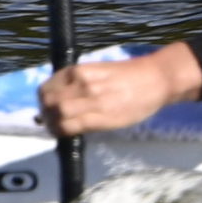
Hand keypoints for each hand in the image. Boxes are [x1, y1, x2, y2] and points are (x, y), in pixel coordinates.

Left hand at [36, 42, 201, 136]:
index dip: (44, 99)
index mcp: (80, 70)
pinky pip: (71, 127)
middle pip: (49, 102)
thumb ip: (79, 83)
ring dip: (52, 123)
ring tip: (58, 126)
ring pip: (57, 115)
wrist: (157, 80)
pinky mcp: (101, 118)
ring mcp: (92, 101)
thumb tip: (58, 99)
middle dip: (45, 112)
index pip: (47, 88)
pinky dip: (63, 131)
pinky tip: (67, 132)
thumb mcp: (100, 71)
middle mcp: (83, 84)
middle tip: (51, 118)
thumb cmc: (130, 74)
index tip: (48, 105)